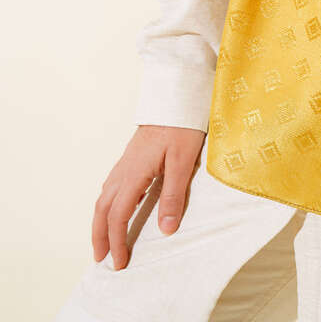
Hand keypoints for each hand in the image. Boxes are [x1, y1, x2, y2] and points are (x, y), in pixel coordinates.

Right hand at [92, 125, 205, 269]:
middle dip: (99, 235)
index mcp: (134, 173)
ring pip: (104, 195)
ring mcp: (126, 161)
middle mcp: (125, 168)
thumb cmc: (181, 125)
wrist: (176, 95)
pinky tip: (120, 206)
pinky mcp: (132, 155)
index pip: (118, 215)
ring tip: (105, 238)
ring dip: (101, 220)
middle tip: (100, 258)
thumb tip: (165, 230)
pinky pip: (112, 184)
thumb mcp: (182, 161)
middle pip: (102, 208)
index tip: (119, 262)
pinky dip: (109, 203)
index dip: (116, 241)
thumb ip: (173, 195)